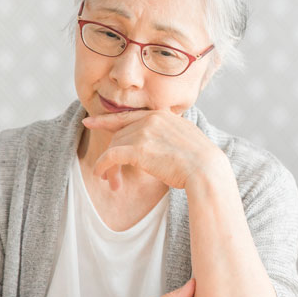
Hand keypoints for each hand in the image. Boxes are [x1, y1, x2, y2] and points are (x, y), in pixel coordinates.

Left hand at [82, 110, 226, 189]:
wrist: (206, 169)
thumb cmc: (201, 161)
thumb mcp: (186, 138)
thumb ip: (170, 134)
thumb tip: (163, 143)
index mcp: (162, 114)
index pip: (128, 116)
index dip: (107, 120)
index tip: (91, 122)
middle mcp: (151, 119)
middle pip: (119, 134)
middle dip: (109, 153)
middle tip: (106, 172)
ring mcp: (144, 132)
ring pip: (114, 146)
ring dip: (108, 165)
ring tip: (110, 181)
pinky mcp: (138, 149)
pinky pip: (110, 156)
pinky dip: (103, 166)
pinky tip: (103, 176)